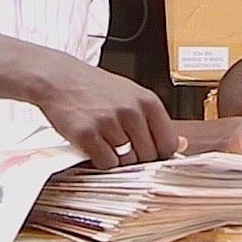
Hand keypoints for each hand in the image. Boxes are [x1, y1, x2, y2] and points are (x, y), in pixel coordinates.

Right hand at [33, 53, 176, 168]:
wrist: (59, 78)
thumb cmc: (96, 87)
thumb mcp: (133, 96)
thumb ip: (156, 121)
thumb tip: (182, 144)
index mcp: (148, 101)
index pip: (168, 143)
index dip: (160, 153)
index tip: (151, 153)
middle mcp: (131, 111)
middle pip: (149, 156)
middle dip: (138, 157)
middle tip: (123, 147)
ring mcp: (108, 123)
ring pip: (127, 162)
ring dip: (118, 159)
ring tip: (107, 142)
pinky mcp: (86, 134)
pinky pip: (105, 163)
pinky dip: (101, 161)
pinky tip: (96, 147)